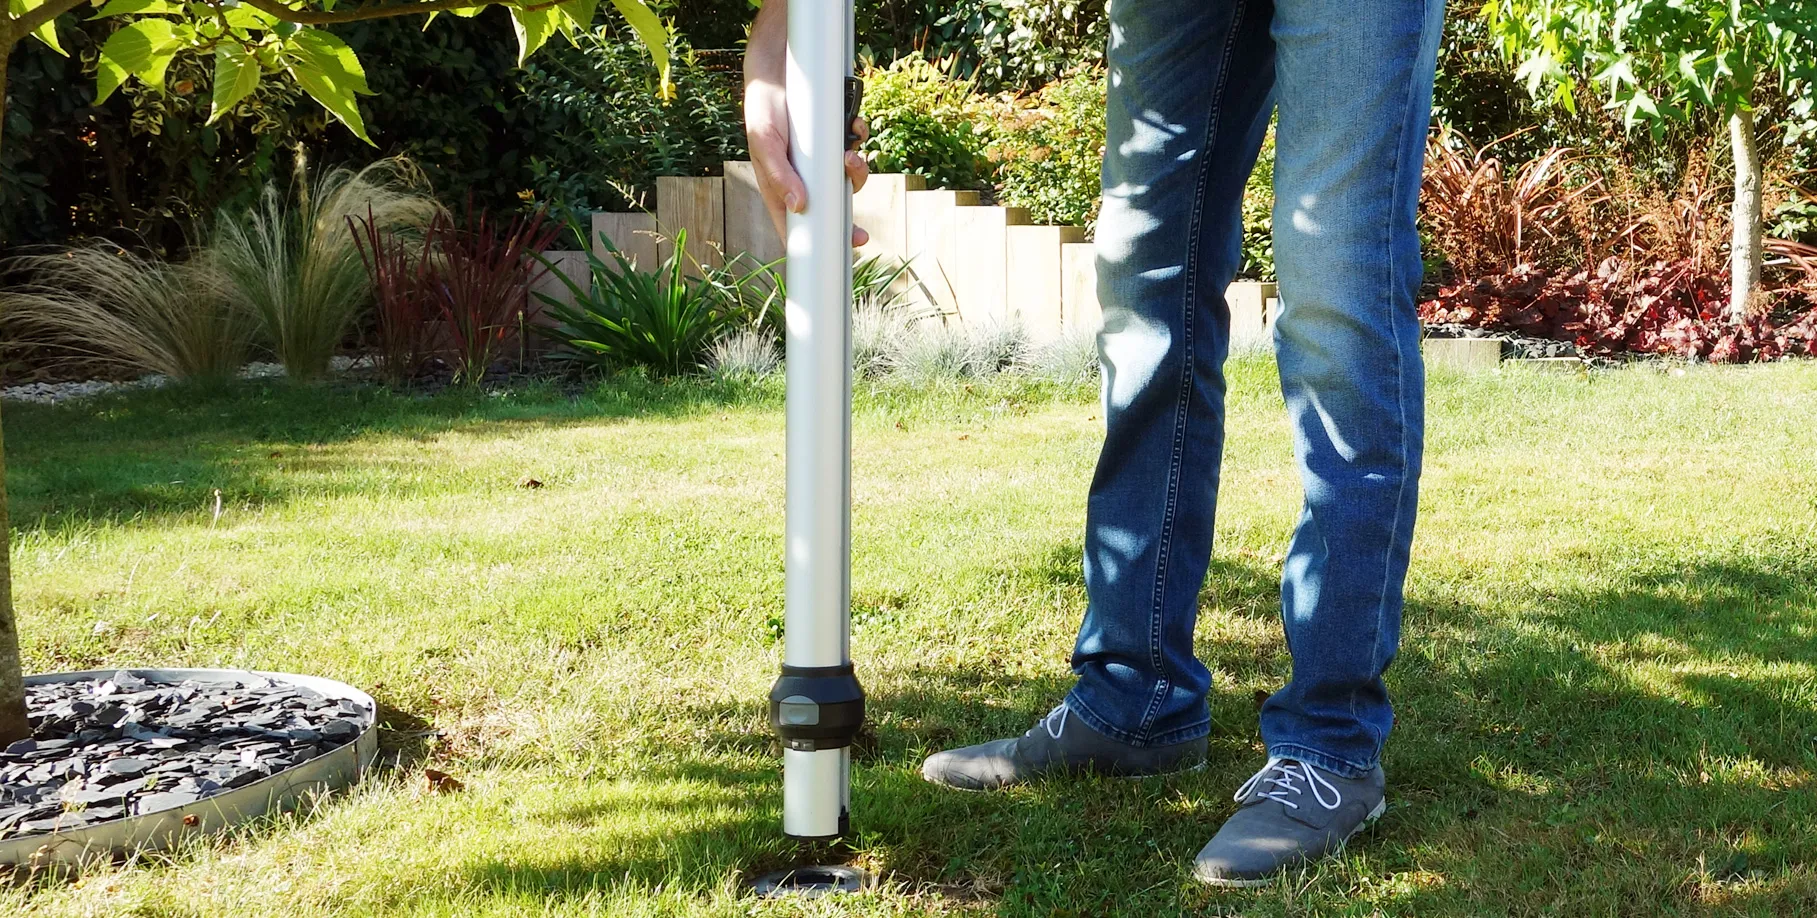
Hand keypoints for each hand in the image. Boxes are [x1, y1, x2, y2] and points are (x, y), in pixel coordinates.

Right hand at [744, 0, 869, 246]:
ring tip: (851, 156)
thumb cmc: (763, 108)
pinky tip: (854, 126)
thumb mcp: (764, 141)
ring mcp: (823, 156)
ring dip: (856, 171)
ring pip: (849, 177)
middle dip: (847, 214)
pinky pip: (857, 143)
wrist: (778, 67)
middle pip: (831, 207)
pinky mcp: (837, 134)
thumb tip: (799, 205)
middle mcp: (805, 175)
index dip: (817, 245)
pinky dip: (859, 136)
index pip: (797, 226)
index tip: (831, 258)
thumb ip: (778, 174)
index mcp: (781, 186)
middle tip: (860, 232)